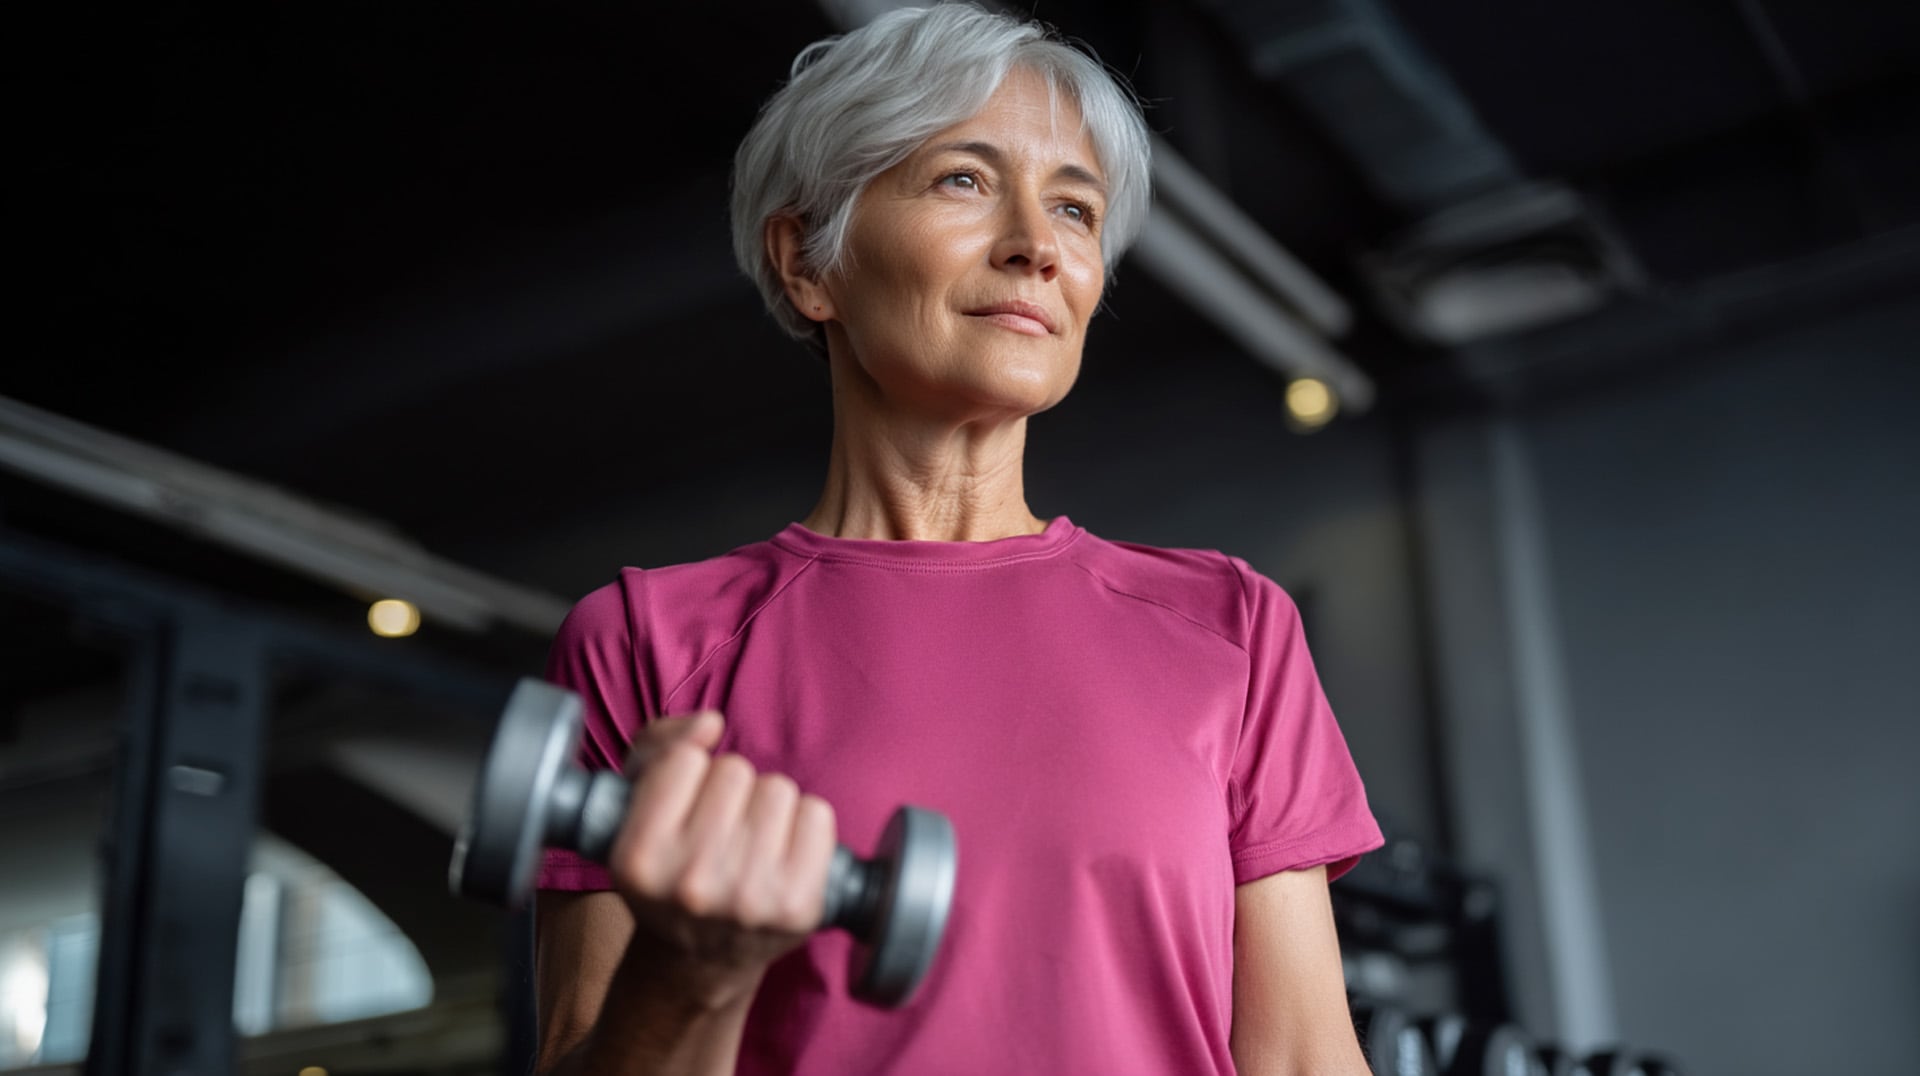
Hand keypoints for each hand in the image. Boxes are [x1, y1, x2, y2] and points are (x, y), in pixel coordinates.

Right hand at [607, 711, 837, 1009]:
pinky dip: (805, 825)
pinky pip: (817, 814)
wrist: (700, 958)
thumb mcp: (636, 807)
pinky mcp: (799, 905)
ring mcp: (748, 898)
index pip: (683, 760)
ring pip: (778, 789)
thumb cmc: (671, 867)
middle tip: (718, 830)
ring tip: (749, 844)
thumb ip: (659, 744)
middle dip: (730, 790)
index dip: (686, 772)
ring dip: (767, 806)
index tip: (681, 806)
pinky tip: (782, 854)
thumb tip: (711, 725)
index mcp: (639, 859)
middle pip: (735, 771)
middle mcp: (691, 883)